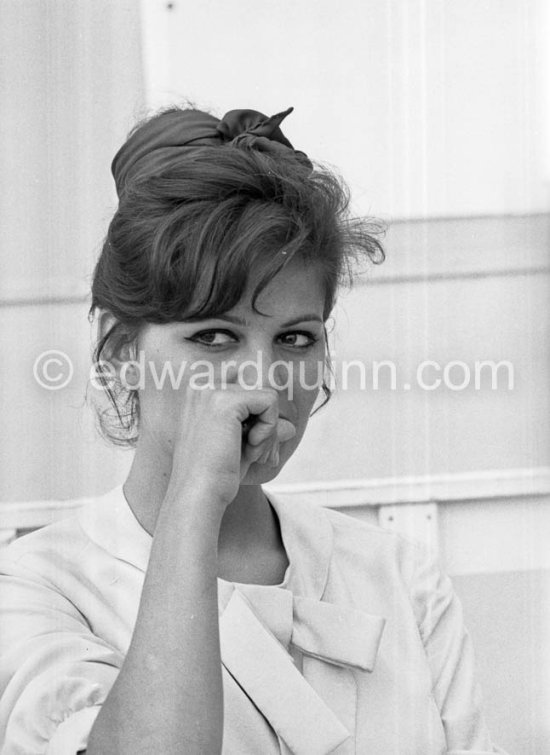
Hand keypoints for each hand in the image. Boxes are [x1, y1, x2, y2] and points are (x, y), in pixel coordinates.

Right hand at [165, 383, 295, 509]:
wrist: (198, 496)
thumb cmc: (215, 478)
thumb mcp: (242, 449)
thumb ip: (264, 432)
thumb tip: (290, 427)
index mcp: (199, 397)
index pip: (247, 396)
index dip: (256, 422)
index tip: (247, 447)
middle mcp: (201, 388)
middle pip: (257, 396)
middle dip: (264, 427)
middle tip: (251, 453)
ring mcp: (211, 392)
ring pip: (266, 399)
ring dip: (267, 430)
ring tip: (249, 452)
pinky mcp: (226, 401)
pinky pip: (269, 402)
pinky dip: (269, 428)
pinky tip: (251, 447)